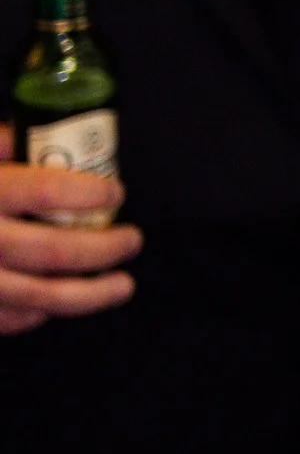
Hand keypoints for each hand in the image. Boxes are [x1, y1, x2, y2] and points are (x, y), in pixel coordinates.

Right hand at [0, 162, 140, 334]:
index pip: (45, 191)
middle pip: (54, 250)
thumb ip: (6, 145)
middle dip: (105, 247)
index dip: (89, 193)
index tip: (116, 194)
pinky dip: (44, 312)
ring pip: (41, 296)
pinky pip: (13, 318)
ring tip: (124, 285)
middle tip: (133, 240)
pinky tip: (67, 300)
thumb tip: (47, 136)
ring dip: (92, 294)